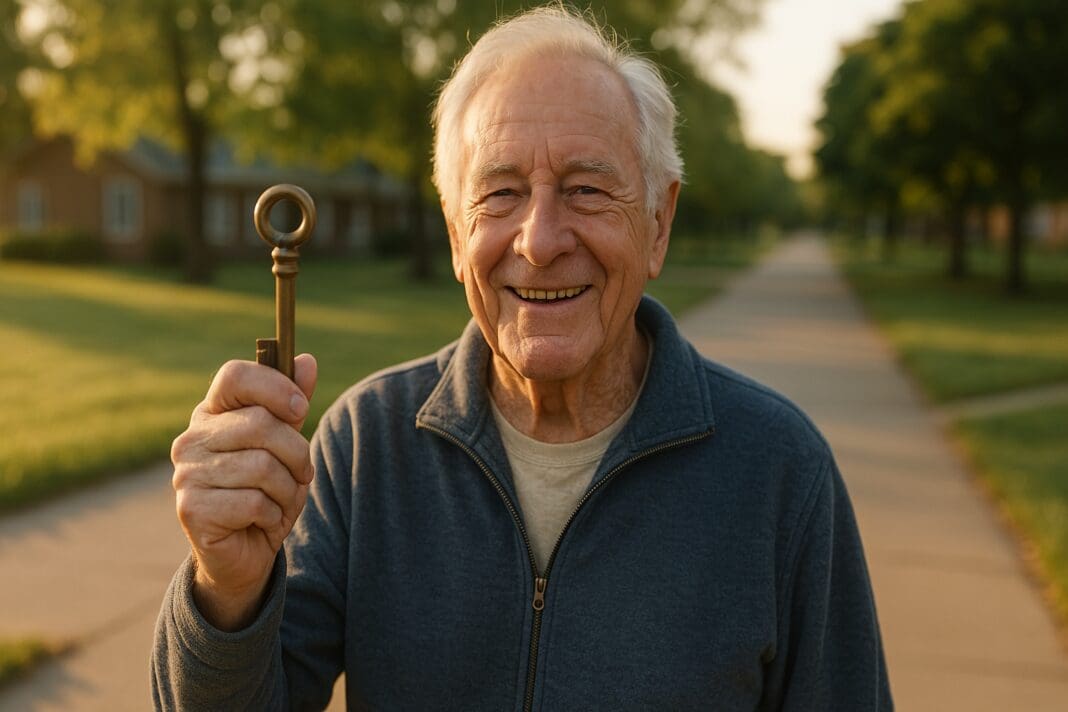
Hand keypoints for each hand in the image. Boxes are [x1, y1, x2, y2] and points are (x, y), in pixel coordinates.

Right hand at [170, 354, 316, 629]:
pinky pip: (254, 501)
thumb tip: (307, 360)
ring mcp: (186, 474)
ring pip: (262, 466)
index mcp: (213, 414)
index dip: (275, 387)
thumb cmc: (266, 491)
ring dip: (287, 489)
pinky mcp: (190, 509)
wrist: (245, 553)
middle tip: (302, 472)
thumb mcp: (287, 445)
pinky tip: (262, 520)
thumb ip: (294, 403)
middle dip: (297, 452)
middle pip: (261, 423)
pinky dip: (272, 514)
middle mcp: (192, 439)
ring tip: (280, 500)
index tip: (300, 409)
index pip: (235, 376)